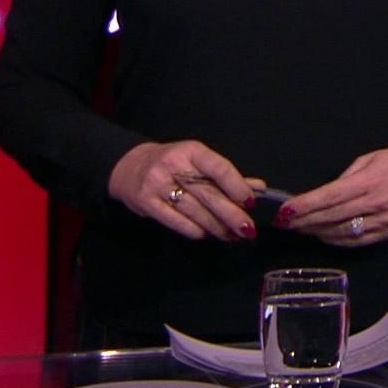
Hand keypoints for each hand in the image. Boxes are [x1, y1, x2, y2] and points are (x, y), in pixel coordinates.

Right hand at [108, 140, 260, 241]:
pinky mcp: (147, 203)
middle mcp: (174, 165)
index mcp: (191, 151)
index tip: (251, 203)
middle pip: (208, 194)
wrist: (129, 167)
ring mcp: (158, 184)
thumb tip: (258, 187)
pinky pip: (177, 222)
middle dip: (232, 215)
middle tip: (247, 230)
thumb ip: (226, 176)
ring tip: (231, 236)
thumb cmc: (172, 164)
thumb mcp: (197, 161)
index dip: (238, 187)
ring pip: (194, 211)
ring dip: (216, 227)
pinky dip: (195, 230)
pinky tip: (206, 234)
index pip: (219, 168)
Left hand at [277, 144, 387, 247]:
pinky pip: (357, 241)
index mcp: (371, 181)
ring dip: (317, 231)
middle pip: (332, 217)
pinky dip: (336, 240)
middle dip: (305, 220)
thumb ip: (348, 176)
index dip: (306, 205)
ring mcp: (383, 222)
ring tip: (300, 228)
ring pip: (342, 233)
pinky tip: (323, 235)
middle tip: (285, 222)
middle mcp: (376, 204)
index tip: (286, 209)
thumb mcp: (373, 157)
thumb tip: (325, 193)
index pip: (331, 196)